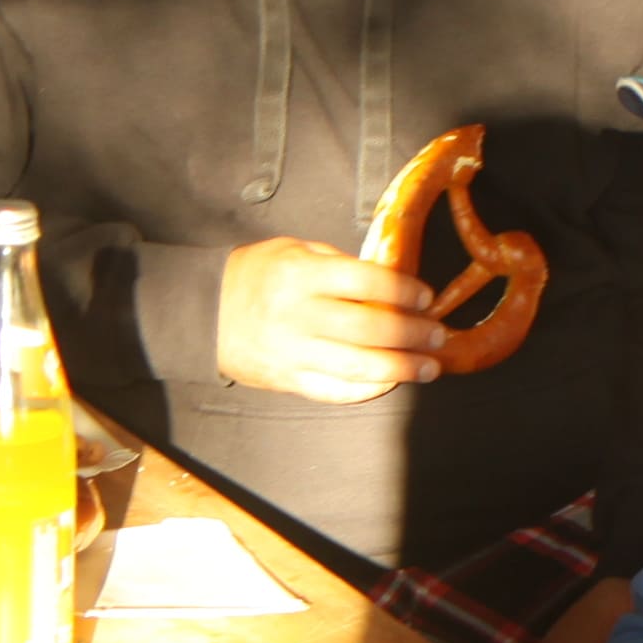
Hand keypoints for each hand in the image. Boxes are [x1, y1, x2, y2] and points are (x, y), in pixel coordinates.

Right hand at [218, 238, 441, 402]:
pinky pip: (335, 391)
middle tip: (437, 336)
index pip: (365, 282)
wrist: (205, 313)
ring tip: (428, 367)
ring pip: (358, 366)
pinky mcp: (288, 380)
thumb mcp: (294, 251)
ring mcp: (292, 352)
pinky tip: (391, 383)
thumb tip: (389, 285)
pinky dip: (368, 390)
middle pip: (368, 329)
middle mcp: (297, 315)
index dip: (403, 292)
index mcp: (300, 275)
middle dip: (411, 334)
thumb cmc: (256, 276)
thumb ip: (338, 265)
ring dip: (401, 369)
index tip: (425, 298)